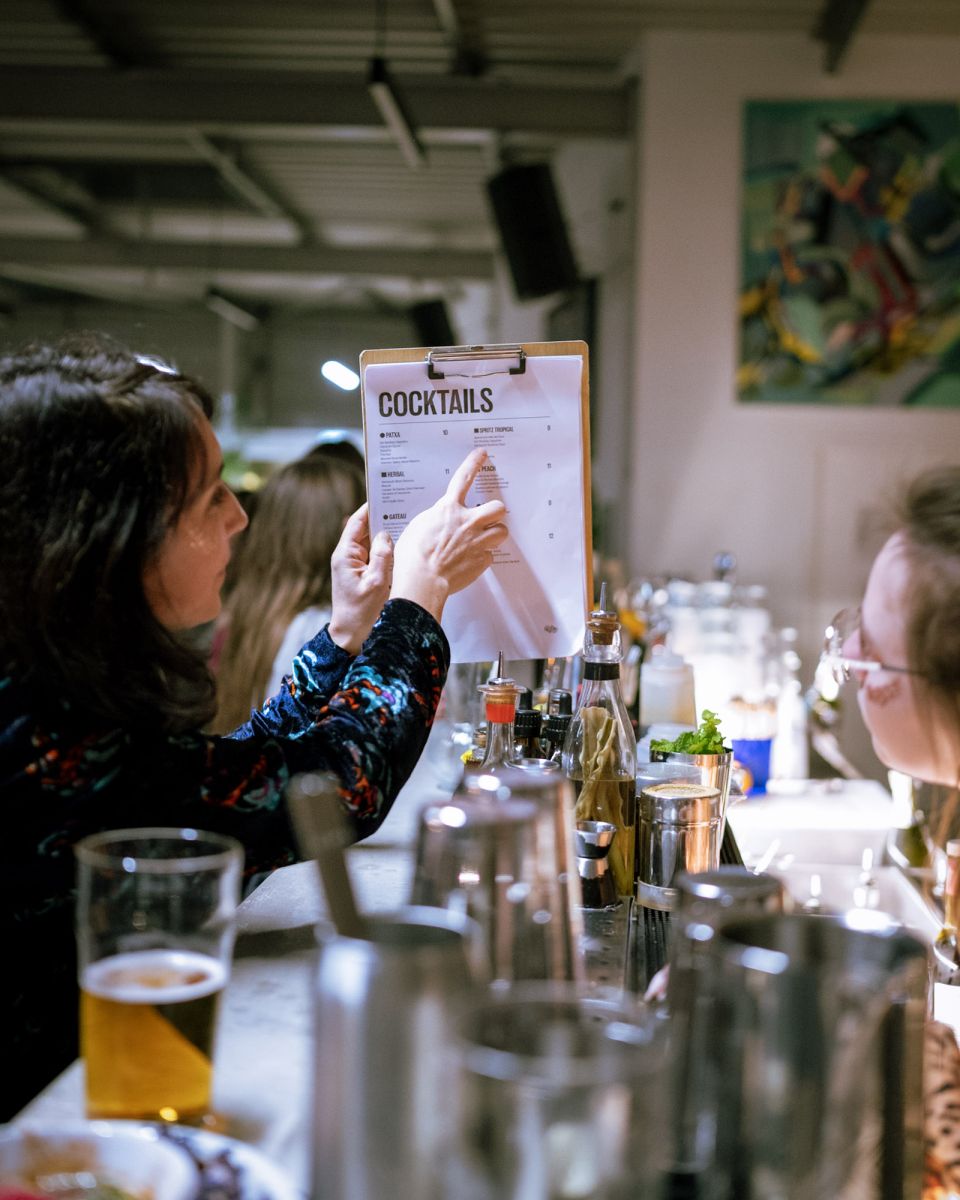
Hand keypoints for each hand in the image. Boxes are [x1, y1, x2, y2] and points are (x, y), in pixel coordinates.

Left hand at [328, 504, 393, 653]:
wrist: (352, 639)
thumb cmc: (363, 615)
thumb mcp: (376, 583)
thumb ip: (382, 555)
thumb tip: (386, 534)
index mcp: (345, 555)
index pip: (357, 521)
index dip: (371, 506)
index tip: (388, 494)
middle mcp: (348, 557)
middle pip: (366, 529)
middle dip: (384, 517)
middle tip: (405, 505)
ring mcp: (356, 566)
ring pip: (373, 542)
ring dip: (388, 534)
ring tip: (409, 521)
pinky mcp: (364, 575)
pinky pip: (377, 556)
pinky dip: (389, 549)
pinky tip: (405, 545)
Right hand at [390, 448, 507, 620]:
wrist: (421, 580)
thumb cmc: (412, 555)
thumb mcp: (418, 526)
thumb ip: (435, 518)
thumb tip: (440, 520)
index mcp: (448, 509)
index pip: (464, 478)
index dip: (474, 463)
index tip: (482, 455)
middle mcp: (468, 522)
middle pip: (498, 507)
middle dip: (495, 511)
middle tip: (488, 516)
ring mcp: (478, 541)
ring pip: (502, 531)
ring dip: (495, 533)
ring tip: (484, 538)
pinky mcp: (482, 560)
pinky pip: (490, 555)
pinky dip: (483, 556)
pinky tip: (471, 560)